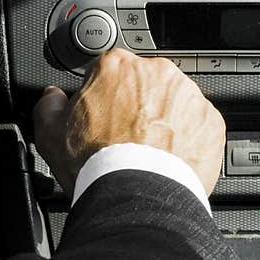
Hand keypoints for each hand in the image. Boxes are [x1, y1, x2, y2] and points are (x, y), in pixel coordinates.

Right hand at [33, 49, 225, 196]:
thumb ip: (49, 106)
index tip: (102, 115)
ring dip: (165, 121)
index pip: (109, 71)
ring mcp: (189, 96)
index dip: (103, 96)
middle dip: (137, 106)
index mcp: (117, 66)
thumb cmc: (97, 162)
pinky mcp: (211, 122)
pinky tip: (170, 159)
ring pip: (175, 103)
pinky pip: (198, 126)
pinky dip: (188, 140)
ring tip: (149, 152)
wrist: (138, 193)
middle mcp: (157, 73)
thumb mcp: (50, 133)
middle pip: (146, 84)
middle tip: (125, 137)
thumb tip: (52, 98)